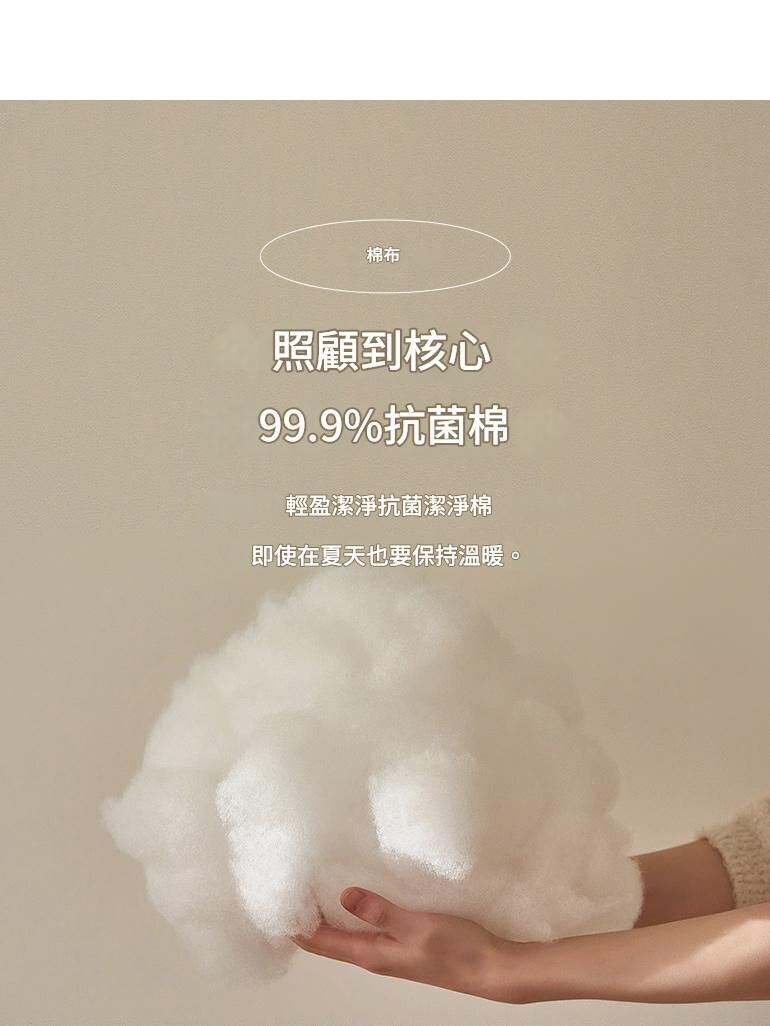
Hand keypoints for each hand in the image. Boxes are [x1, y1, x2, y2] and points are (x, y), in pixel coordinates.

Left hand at [292, 887, 531, 1002]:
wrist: (490, 969)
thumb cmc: (455, 948)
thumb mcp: (416, 924)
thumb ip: (380, 911)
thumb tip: (344, 896)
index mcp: (373, 955)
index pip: (323, 943)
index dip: (298, 928)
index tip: (275, 907)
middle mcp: (376, 956)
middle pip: (330, 942)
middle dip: (306, 922)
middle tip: (285, 895)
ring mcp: (390, 952)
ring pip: (347, 936)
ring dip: (327, 919)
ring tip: (309, 894)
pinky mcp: (403, 944)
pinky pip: (366, 930)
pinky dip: (350, 916)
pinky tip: (352, 900)